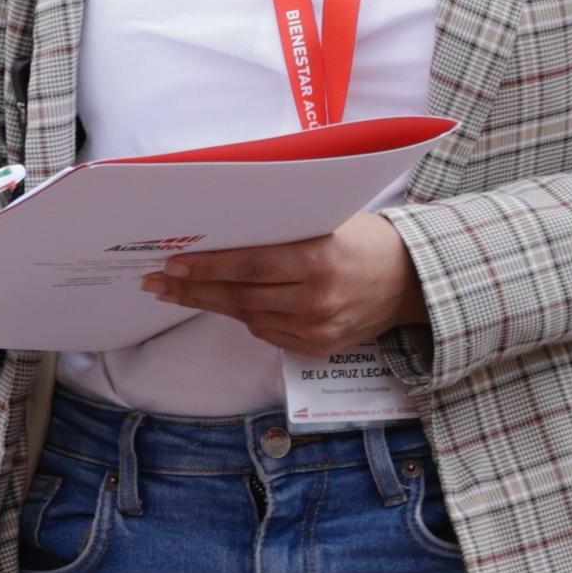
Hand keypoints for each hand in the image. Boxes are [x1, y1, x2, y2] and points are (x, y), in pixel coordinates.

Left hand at [143, 215, 423, 358]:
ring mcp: (319, 328)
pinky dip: (246, 317)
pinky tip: (227, 304)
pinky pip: (269, 332)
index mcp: (321, 261)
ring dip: (211, 304)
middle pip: (241, 296)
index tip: (172, 263)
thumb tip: (224, 237)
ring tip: (179, 293)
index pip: (250, 266)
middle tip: (158, 282)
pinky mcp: (319, 347)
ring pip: (249, 317)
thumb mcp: (330, 225)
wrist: (414, 281)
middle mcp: (318, 300)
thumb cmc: (368, 241)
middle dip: (194, 288)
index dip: (207, 267)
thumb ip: (283, 236)